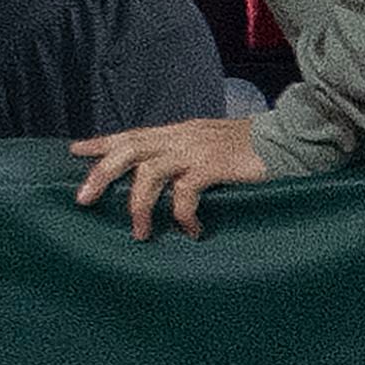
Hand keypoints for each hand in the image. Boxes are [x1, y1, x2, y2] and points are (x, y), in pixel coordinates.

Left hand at [71, 113, 267, 239]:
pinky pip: (185, 192)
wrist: (290, 139)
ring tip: (140, 232)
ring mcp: (196, 150)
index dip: (102, 142)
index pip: (131, 135)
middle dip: (101, 173)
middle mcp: (180, 137)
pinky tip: (190, 231)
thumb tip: (168, 177)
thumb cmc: (251, 147)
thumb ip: (187, 155)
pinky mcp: (214, 165)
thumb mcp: (210, 145)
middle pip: (128, 149)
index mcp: (177, 132)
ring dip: (139, 204)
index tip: (74, 151)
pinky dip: (182, 214)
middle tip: (83, 199)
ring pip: (148, 171)